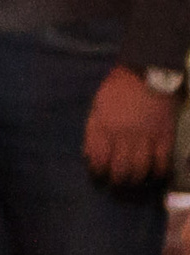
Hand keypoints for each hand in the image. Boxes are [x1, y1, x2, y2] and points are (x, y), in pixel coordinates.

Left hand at [83, 65, 178, 185]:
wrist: (146, 72)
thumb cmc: (117, 88)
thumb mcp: (97, 106)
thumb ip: (93, 130)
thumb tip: (90, 154)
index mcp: (103, 127)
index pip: (97, 159)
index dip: (98, 171)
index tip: (99, 175)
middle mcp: (122, 136)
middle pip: (119, 169)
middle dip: (117, 180)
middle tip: (118, 182)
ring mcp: (145, 137)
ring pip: (140, 170)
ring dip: (136, 179)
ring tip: (134, 180)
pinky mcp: (165, 136)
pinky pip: (162, 162)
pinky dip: (158, 172)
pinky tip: (155, 174)